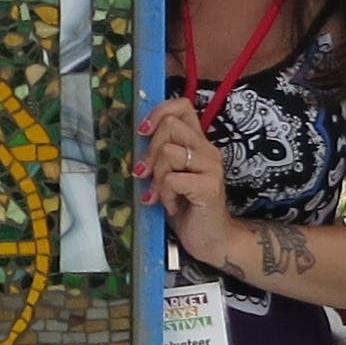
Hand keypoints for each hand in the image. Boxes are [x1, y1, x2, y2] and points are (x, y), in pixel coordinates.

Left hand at [137, 98, 234, 267]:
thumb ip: (158, 153)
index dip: (158, 112)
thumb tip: (134, 136)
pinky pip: (172, 179)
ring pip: (168, 152)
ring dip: (156, 176)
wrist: (209, 238)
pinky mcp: (209, 187)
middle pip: (170, 125)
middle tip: (146, 174)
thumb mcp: (166, 174)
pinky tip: (171, 205)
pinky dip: (165, 195)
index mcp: (197, 142)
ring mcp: (211, 167)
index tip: (143, 132)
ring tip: (162, 194)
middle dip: (150, 150)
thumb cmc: (184, 205)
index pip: (182, 106)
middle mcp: (207, 149)